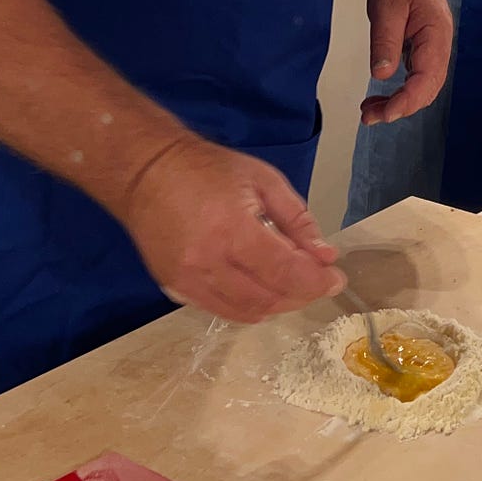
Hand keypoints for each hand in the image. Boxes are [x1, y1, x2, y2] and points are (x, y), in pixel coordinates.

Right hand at [115, 134, 343, 320]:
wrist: (146, 172)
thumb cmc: (208, 169)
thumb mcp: (263, 180)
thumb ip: (297, 219)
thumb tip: (325, 255)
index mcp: (233, 229)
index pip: (285, 272)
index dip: (316, 282)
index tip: (336, 279)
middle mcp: (209, 262)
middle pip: (269, 298)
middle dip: (302, 294)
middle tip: (318, 281)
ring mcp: (188, 280)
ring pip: (247, 311)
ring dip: (278, 304)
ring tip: (293, 285)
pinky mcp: (174, 288)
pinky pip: (221, 310)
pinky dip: (249, 307)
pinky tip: (263, 291)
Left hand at [360, 0, 452, 123]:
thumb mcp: (385, 5)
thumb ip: (385, 40)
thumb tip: (381, 76)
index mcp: (436, 35)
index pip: (426, 80)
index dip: (406, 101)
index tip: (383, 114)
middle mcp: (439, 46)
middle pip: (427, 90)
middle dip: (400, 108)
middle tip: (368, 117)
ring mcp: (432, 48)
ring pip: (422, 87)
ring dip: (399, 103)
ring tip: (368, 111)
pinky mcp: (422, 48)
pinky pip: (416, 77)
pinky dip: (399, 91)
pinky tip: (380, 96)